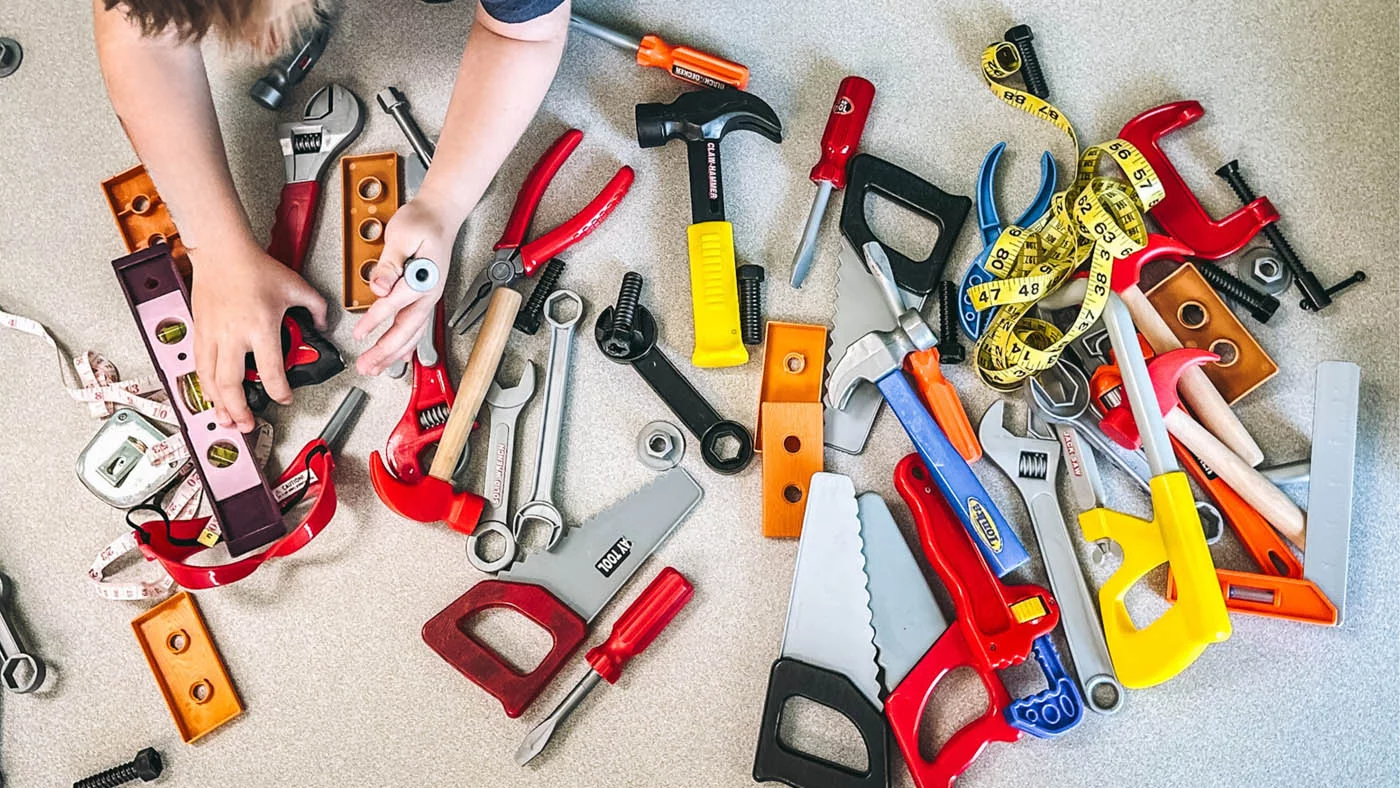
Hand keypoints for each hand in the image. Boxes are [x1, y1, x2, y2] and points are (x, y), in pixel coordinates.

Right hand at [190, 240, 327, 431]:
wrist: (222, 252)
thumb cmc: (255, 267)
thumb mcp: (296, 287)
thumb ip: (316, 308)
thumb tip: (324, 325)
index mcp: (260, 327)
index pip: (271, 370)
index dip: (279, 391)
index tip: (285, 398)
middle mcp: (233, 335)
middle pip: (232, 384)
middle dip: (240, 410)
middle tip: (248, 424)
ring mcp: (212, 334)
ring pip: (210, 379)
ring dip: (218, 404)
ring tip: (226, 420)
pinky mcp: (199, 330)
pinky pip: (199, 365)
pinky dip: (205, 385)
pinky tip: (211, 395)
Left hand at [353, 198, 454, 375]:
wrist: (441, 216)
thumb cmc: (423, 221)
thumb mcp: (402, 235)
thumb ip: (389, 263)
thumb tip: (380, 286)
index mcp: (423, 277)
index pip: (396, 303)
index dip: (375, 320)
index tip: (359, 333)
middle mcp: (429, 292)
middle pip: (407, 328)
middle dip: (386, 351)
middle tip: (367, 365)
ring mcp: (428, 297)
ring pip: (412, 333)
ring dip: (394, 354)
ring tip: (376, 367)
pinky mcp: (424, 298)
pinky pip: (416, 328)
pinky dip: (406, 346)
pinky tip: (398, 358)